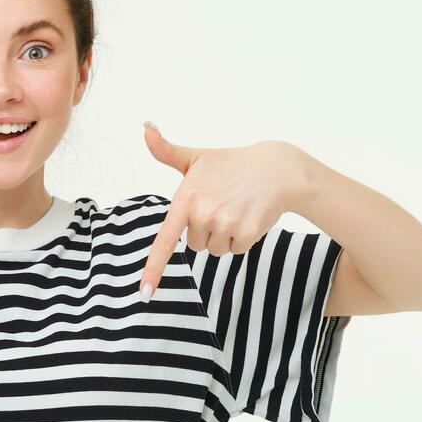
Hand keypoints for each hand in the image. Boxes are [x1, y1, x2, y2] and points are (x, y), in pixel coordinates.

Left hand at [139, 122, 310, 297]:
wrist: (277, 168)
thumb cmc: (232, 164)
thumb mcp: (197, 157)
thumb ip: (167, 151)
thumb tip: (146, 128)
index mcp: (185, 198)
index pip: (165, 240)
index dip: (153, 269)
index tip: (144, 293)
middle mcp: (202, 213)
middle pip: (195, 244)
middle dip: (207, 230)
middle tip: (223, 205)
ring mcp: (225, 223)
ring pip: (216, 250)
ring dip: (225, 236)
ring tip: (237, 209)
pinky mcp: (246, 233)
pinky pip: (235, 250)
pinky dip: (242, 239)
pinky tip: (250, 216)